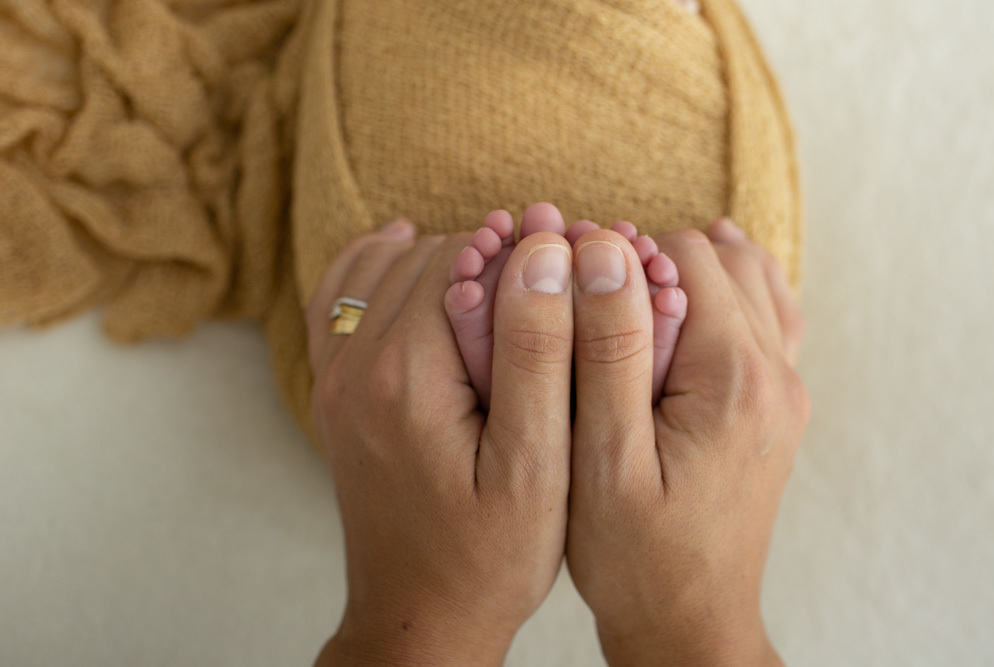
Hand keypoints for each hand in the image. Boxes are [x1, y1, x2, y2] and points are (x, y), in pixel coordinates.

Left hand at [305, 224, 575, 665]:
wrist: (420, 615)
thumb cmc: (491, 555)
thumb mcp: (535, 465)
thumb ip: (537, 354)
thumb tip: (540, 255)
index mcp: (404, 377)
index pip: (459, 259)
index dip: (518, 246)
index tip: (566, 252)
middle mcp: (354, 367)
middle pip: (422, 258)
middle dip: (486, 249)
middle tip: (545, 263)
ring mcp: (334, 380)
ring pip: (381, 268)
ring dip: (440, 256)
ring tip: (498, 269)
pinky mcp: (334, 393)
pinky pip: (340, 300)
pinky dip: (376, 266)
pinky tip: (410, 255)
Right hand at [565, 221, 809, 665]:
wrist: (689, 623)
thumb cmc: (635, 556)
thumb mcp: (604, 458)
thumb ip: (607, 349)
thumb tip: (604, 251)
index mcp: (734, 377)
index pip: (684, 256)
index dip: (618, 253)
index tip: (569, 282)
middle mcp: (774, 374)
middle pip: (720, 259)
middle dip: (650, 256)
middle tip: (589, 289)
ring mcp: (782, 390)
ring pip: (748, 280)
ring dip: (687, 272)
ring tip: (627, 296)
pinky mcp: (773, 407)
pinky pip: (765, 318)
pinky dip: (724, 296)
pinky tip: (686, 306)